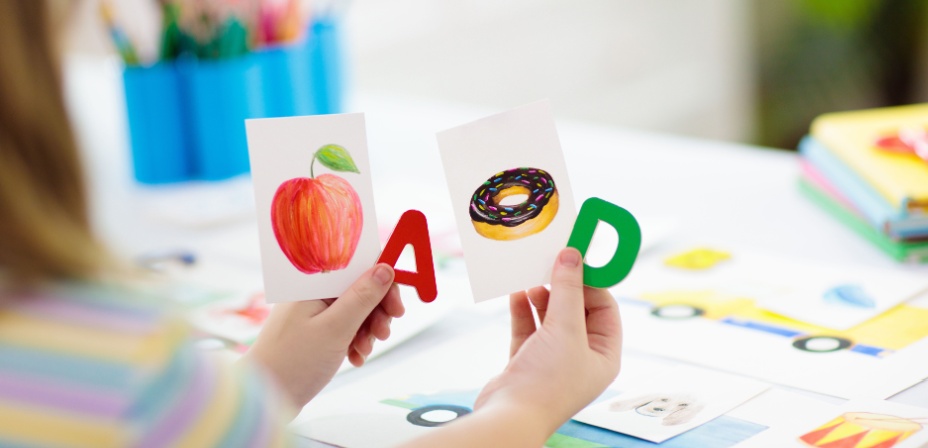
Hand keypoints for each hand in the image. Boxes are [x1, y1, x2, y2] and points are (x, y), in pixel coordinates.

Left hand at [243, 264, 404, 408]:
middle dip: (377, 311)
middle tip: (384, 333)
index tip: (396, 306)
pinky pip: (345, 328)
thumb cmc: (293, 362)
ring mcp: (313, 313)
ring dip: (367, 330)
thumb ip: (362, 297)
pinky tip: (355, 357)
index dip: (382, 282)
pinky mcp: (315, 332)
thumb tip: (385, 269)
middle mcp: (313, 293)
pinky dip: (355, 341)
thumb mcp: (335, 328)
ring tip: (364, 350)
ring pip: (355, 311)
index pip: (357, 267)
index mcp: (314, 283)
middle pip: (359, 289)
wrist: (264, 398)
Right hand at [474, 247, 621, 434]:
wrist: (509, 416)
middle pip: (577, 310)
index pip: (604, 308)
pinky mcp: (528, 360)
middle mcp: (581, 357)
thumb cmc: (547, 382)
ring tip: (531, 277)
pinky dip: (523, 309)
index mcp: (603, 355)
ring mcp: (553, 359)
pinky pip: (529, 327)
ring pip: (551, 317)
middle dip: (563, 286)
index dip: (591, 282)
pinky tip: (516, 293)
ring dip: (541, 296)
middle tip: (551, 261)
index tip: (575, 258)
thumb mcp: (564, 329)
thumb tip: (572, 256)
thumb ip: (568, 290)